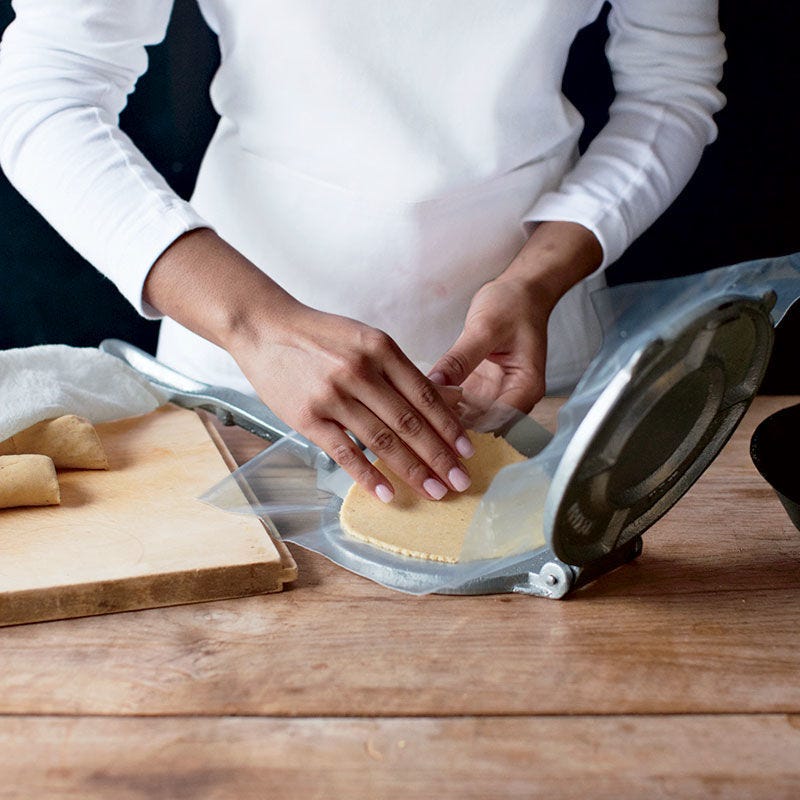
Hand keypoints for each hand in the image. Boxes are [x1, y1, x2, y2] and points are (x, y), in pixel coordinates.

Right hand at [230, 305, 474, 503]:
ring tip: (435, 491)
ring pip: (382, 440)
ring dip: (412, 470)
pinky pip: (345, 452)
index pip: (425, 395)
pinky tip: (388, 494)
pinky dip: (369, 475)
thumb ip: (405, 371)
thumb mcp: (368, 340)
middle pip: (409, 422)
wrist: (265, 328)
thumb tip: (452, 398)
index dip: (450, 427)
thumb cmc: (321, 336)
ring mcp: (332, 395)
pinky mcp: (307, 417)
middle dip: (439, 456)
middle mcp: (360, 371)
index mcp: (381, 349)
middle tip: (461, 482)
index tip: (467, 451)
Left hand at [427, 221, 602, 411]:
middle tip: (414, 416)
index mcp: (525, 387)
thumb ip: (460, 358)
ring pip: (467, 417)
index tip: (430, 419)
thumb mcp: (485, 328)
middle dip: (449, 423)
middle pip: (480, 424)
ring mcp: (497, 394)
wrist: (521, 292)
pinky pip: (460, 403)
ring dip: (443, 415)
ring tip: (412, 411)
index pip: (494, 419)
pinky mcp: (481, 388)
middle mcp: (514, 397)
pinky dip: (443, 402)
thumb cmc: (513, 304)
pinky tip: (419, 400)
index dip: (463, 424)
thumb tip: (434, 385)